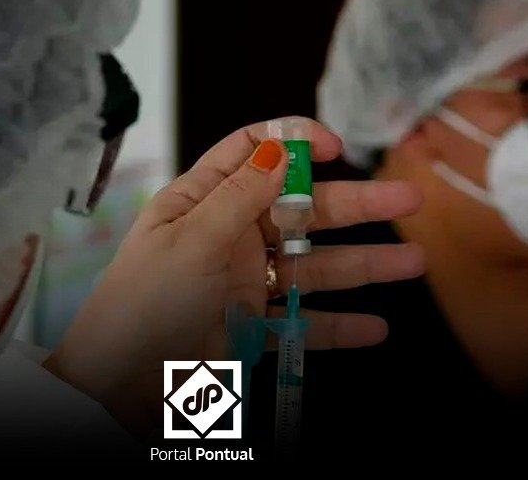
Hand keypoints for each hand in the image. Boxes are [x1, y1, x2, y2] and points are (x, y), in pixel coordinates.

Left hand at [46, 118, 423, 434]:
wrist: (115, 385)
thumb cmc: (141, 303)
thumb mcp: (190, 241)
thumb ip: (240, 197)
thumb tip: (278, 149)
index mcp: (202, 202)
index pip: (251, 152)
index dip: (294, 142)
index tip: (335, 147)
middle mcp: (228, 237)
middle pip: (301, 211)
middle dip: (355, 204)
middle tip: (407, 198)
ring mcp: (243, 285)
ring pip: (312, 268)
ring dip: (362, 265)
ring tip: (412, 262)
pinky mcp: (251, 331)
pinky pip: (302, 324)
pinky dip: (338, 326)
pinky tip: (375, 327)